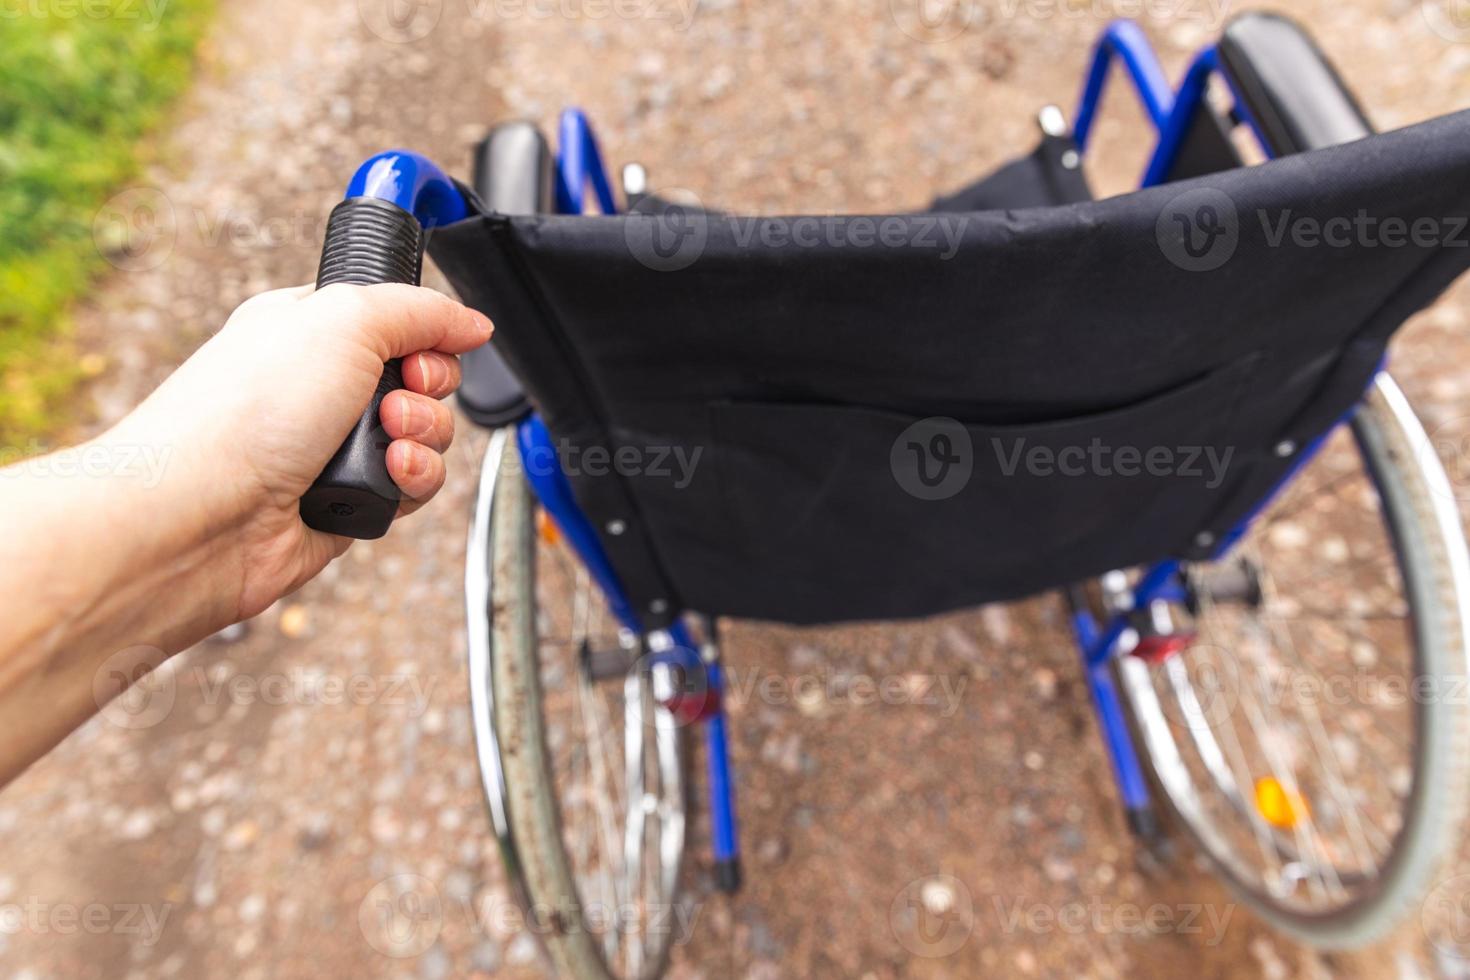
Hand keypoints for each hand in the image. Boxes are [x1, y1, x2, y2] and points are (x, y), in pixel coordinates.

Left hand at [102, 282, 492, 622]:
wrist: (201, 516)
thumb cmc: (246, 411)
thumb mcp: (345, 319)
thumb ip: (421, 311)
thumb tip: (473, 322)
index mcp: (312, 330)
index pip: (399, 321)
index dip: (425, 335)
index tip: (418, 350)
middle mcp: (324, 388)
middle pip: (425, 380)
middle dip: (429, 391)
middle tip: (393, 399)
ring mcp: (337, 448)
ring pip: (428, 436)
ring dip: (424, 438)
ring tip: (387, 445)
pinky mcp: (350, 501)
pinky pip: (416, 486)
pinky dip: (413, 481)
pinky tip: (386, 479)